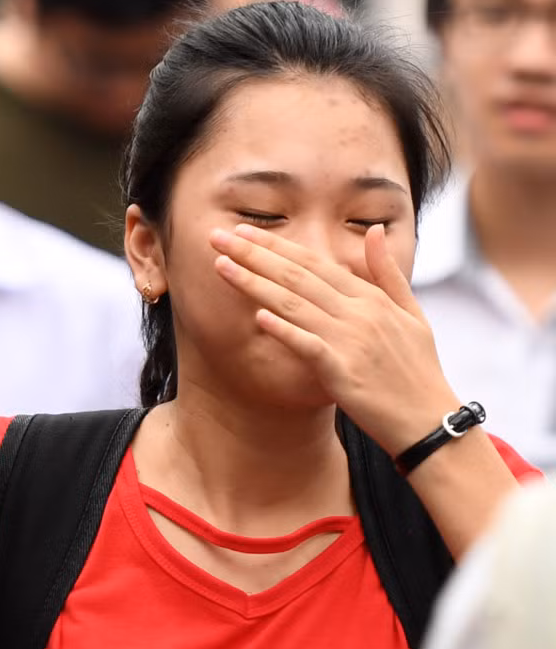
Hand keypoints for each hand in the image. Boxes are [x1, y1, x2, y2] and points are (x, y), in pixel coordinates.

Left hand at [211, 224, 458, 457]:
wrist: (428, 419)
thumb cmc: (418, 372)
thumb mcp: (411, 314)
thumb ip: (387, 273)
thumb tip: (373, 230)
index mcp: (371, 298)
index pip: (315, 263)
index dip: (277, 245)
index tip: (246, 232)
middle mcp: (358, 312)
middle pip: (298, 275)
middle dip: (255, 254)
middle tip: (219, 236)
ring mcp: (350, 340)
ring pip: (295, 303)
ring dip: (255, 283)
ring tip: (222, 267)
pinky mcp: (343, 371)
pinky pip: (308, 346)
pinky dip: (284, 330)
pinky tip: (258, 316)